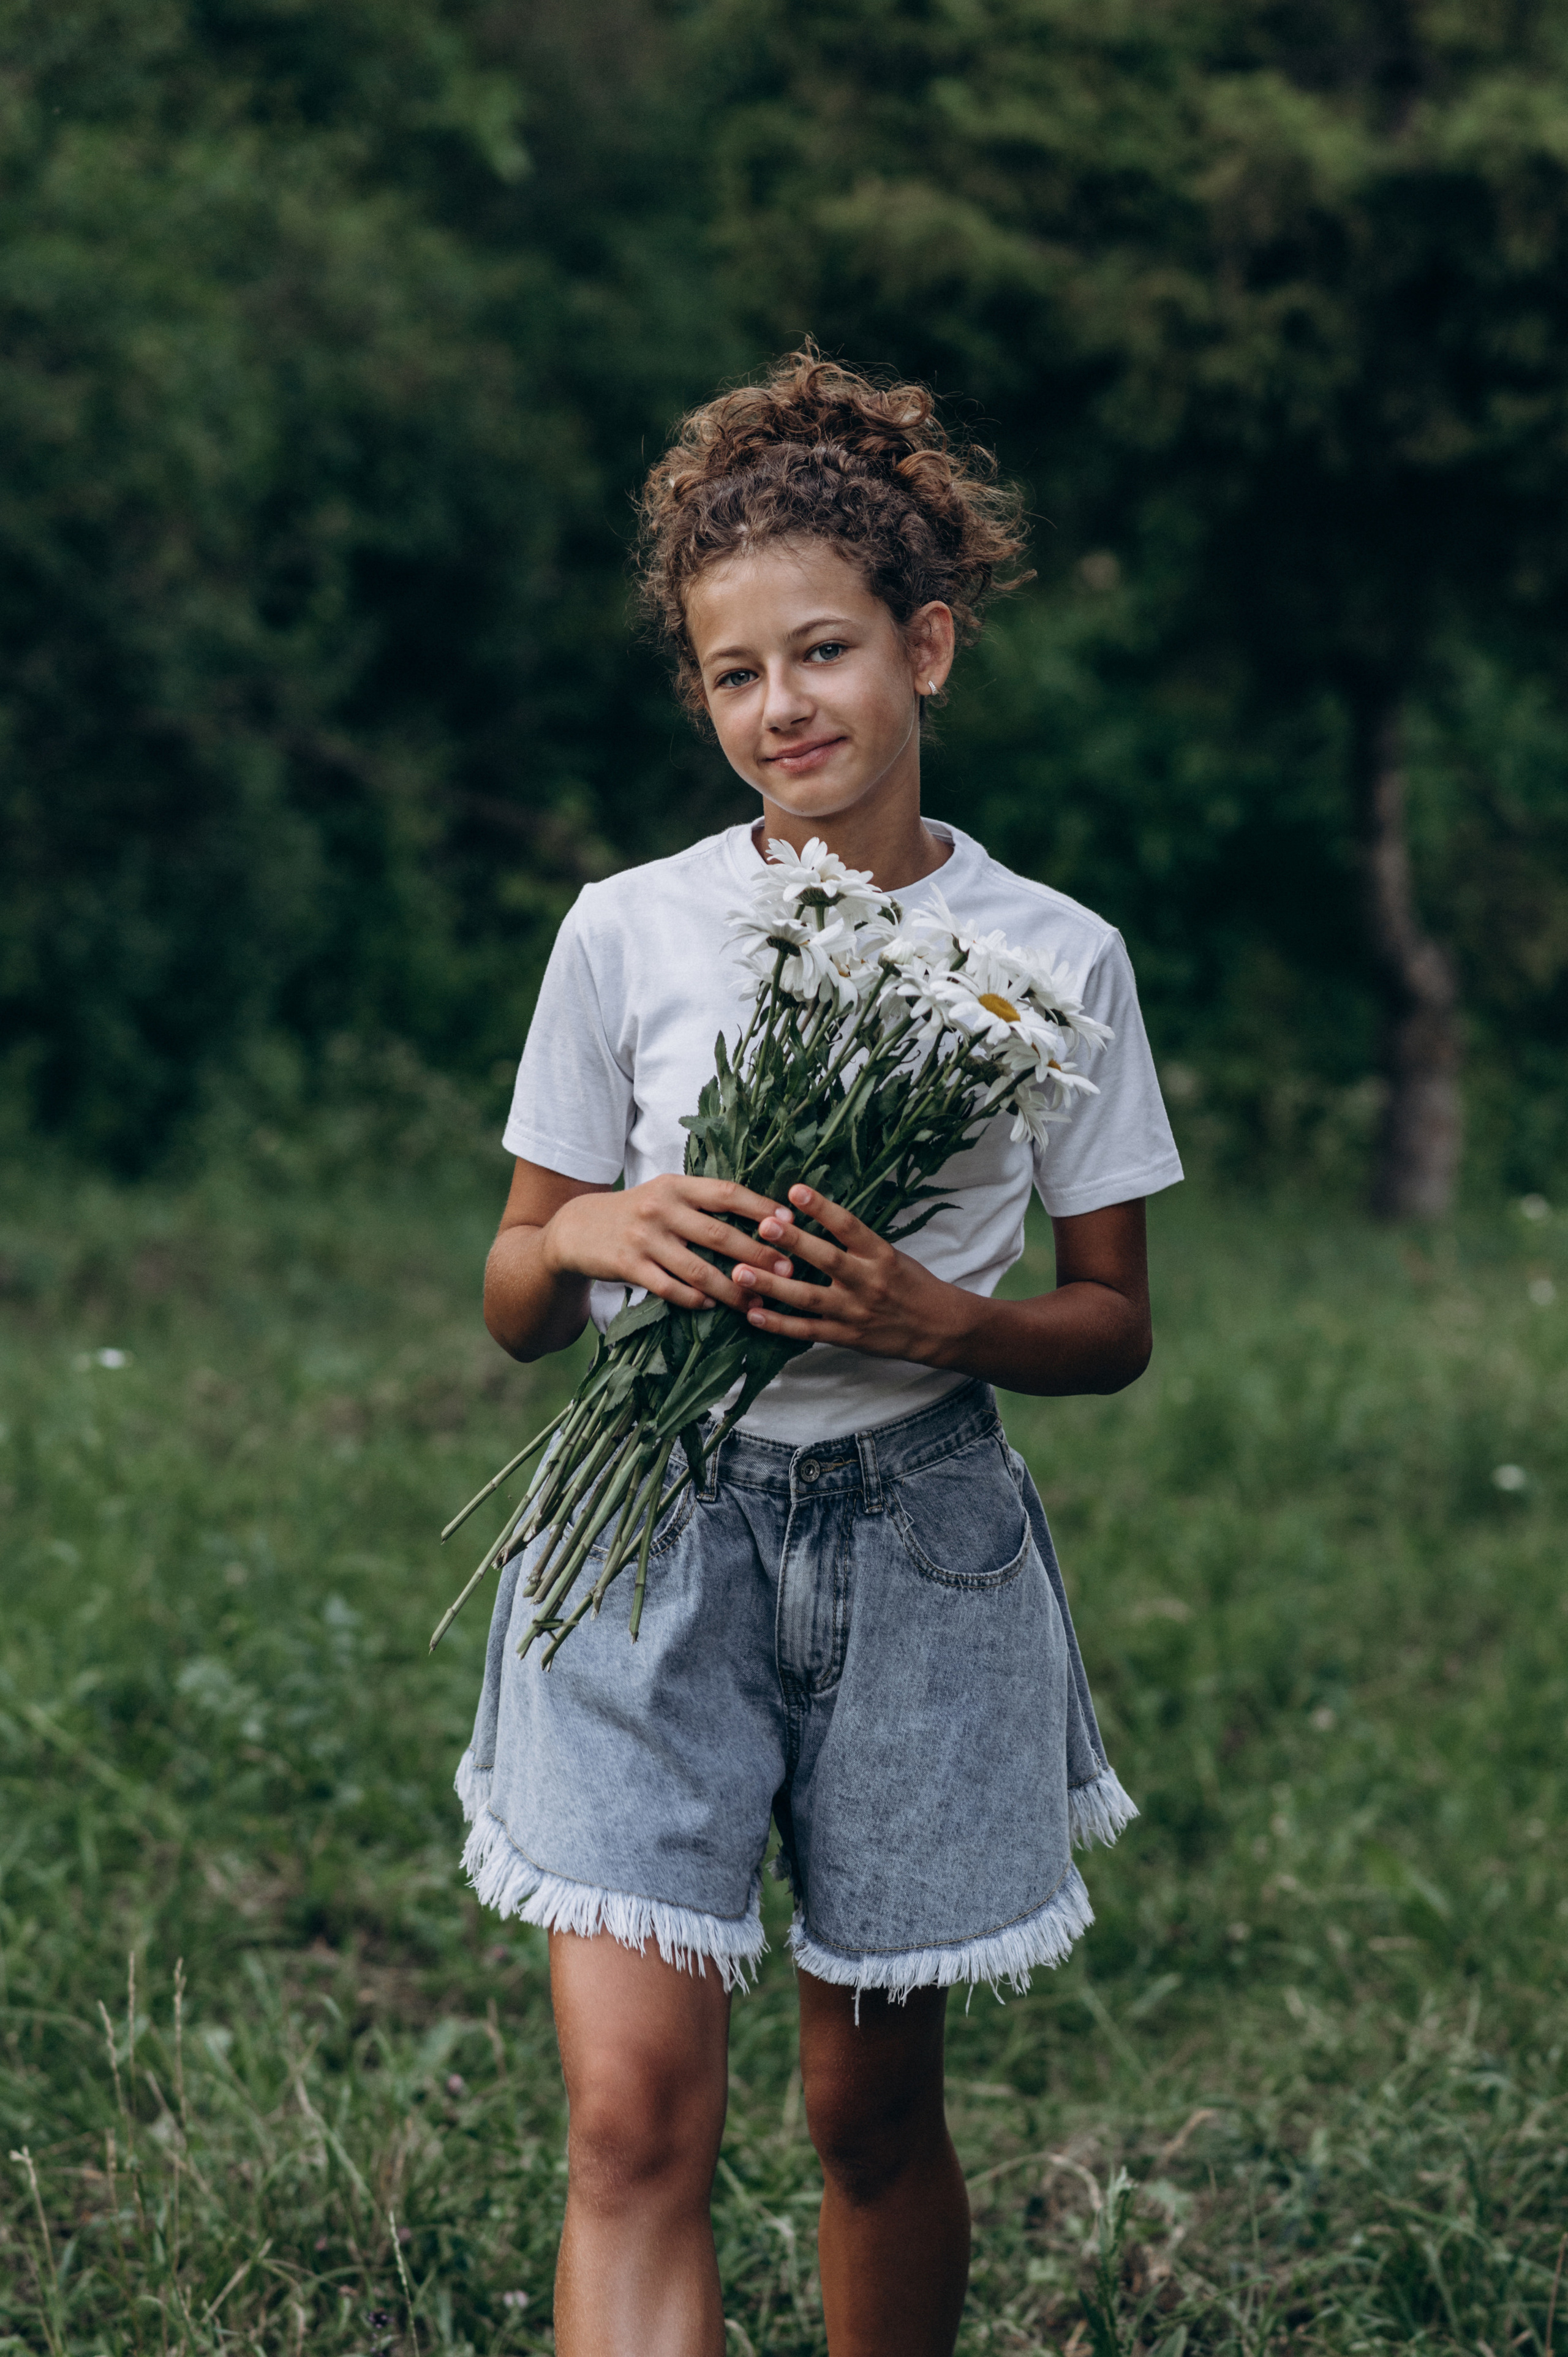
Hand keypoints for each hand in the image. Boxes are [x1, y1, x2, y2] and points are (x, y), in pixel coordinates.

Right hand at [543, 1174, 795, 1312]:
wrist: (576, 1228)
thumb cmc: (636, 1213)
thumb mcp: (666, 1194)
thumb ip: (703, 1201)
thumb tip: (762, 1217)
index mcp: (677, 1186)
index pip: (727, 1193)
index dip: (761, 1208)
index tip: (792, 1224)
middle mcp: (661, 1208)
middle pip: (720, 1234)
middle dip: (758, 1255)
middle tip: (789, 1271)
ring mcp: (644, 1238)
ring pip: (698, 1269)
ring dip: (732, 1290)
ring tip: (757, 1302)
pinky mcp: (628, 1266)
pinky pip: (669, 1288)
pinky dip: (692, 1298)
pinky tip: (711, 1306)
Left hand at [729, 1184, 963, 1362]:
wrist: (938, 1328)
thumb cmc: (911, 1284)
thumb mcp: (890, 1253)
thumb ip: (855, 1240)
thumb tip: (814, 1212)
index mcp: (880, 1255)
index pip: (849, 1226)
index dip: (822, 1207)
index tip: (795, 1190)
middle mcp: (868, 1282)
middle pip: (827, 1259)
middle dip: (793, 1242)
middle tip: (763, 1225)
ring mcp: (855, 1312)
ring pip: (808, 1298)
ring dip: (772, 1286)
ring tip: (739, 1272)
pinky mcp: (846, 1337)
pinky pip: (808, 1332)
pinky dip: (779, 1325)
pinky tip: (753, 1315)